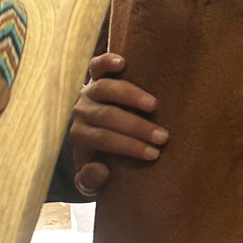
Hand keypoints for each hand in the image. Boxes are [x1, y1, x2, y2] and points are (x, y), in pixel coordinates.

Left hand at [69, 52, 166, 196]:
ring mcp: (87, 92)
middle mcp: (81, 112)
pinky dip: (106, 62)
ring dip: (129, 96)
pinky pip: (96, 66)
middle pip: (107, 117)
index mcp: (80, 137)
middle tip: (162, 137)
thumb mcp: (89, 180)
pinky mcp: (94, 76)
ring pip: (105, 89)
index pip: (104, 140)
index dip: (129, 146)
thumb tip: (101, 171)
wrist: (89, 139)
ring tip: (153, 105)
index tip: (153, 154)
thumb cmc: (98, 160)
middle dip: (136, 127)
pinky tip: (123, 61)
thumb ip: (89, 181)